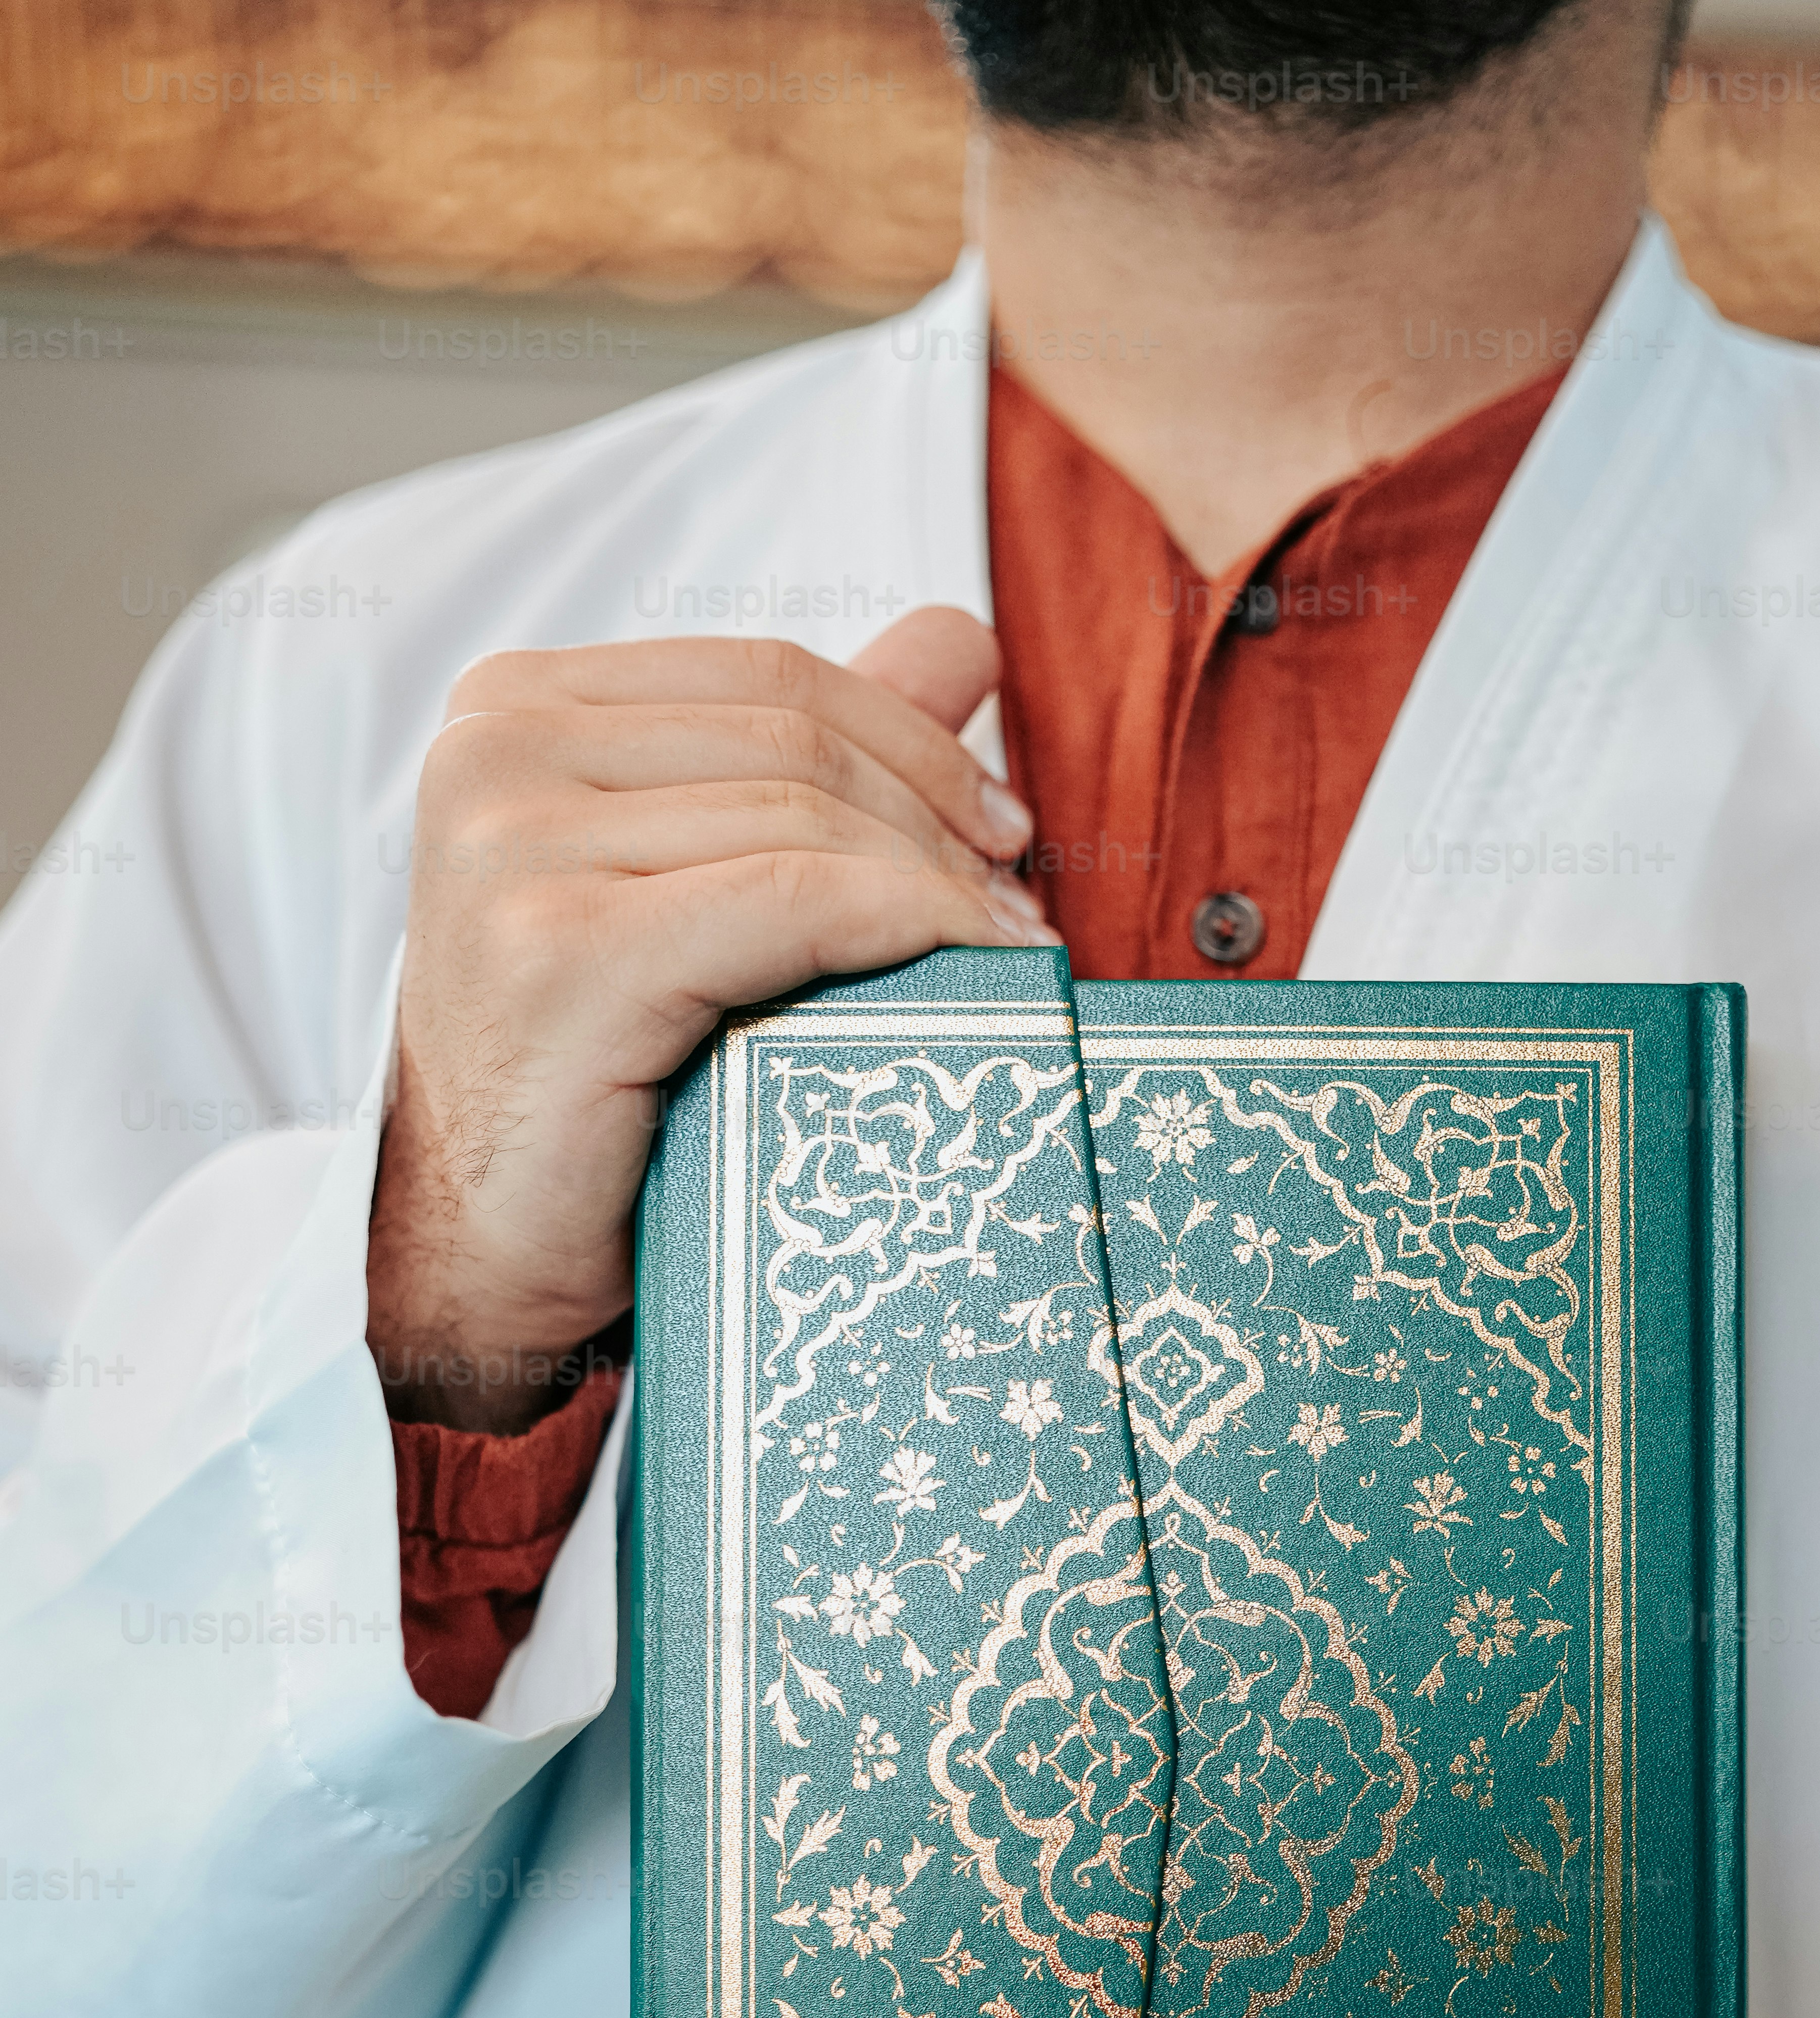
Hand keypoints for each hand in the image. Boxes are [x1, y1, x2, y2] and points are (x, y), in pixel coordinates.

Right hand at [369, 608, 1051, 1428]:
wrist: (473, 1251)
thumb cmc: (590, 1077)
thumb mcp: (688, 884)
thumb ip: (798, 758)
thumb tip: (963, 641)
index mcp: (510, 708)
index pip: (769, 677)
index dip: (915, 740)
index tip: (1002, 830)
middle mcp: (491, 755)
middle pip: (795, 740)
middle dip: (940, 817)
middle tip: (1022, 905)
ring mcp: (513, 852)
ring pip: (805, 821)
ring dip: (941, 884)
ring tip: (1009, 953)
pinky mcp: (564, 956)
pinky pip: (794, 905)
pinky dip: (911, 928)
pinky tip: (975, 971)